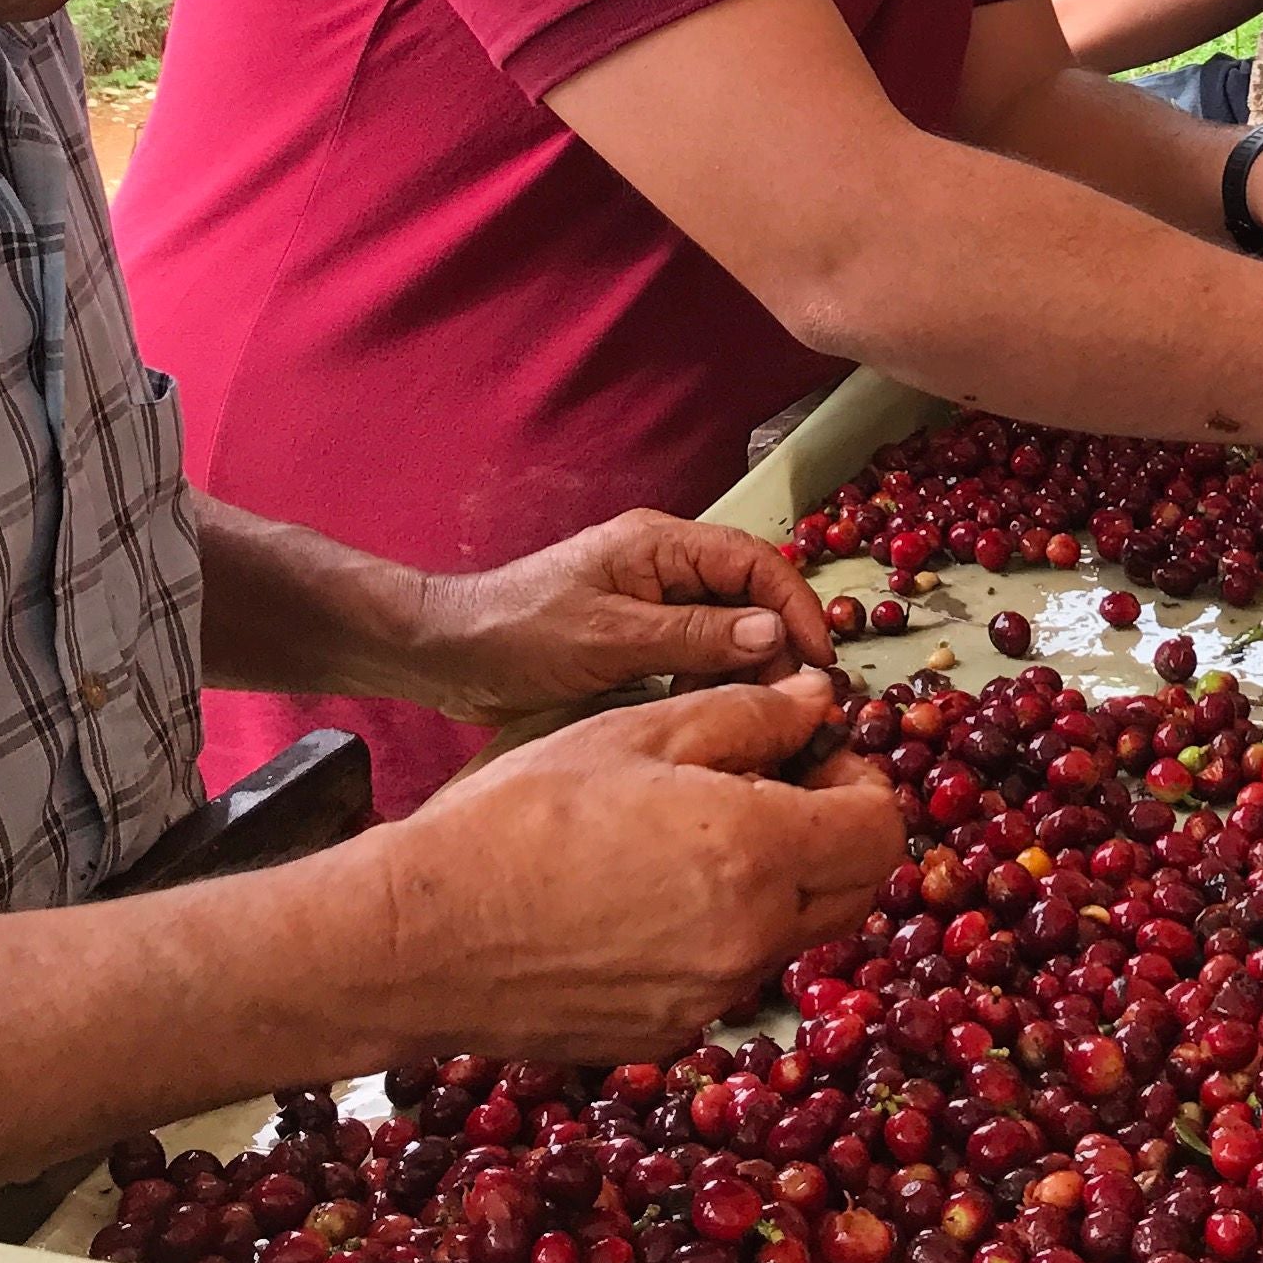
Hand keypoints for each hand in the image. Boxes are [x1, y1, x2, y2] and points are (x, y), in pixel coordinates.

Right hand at [366, 673, 903, 1060]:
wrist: (417, 939)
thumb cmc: (519, 817)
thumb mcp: (638, 732)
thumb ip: (748, 715)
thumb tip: (817, 703)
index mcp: (756, 856)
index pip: (880, 830)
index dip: (865, 782)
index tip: (822, 754)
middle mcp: (749, 941)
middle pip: (853, 890)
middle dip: (836, 832)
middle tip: (780, 786)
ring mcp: (709, 999)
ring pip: (793, 933)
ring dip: (780, 882)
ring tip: (702, 834)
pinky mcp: (665, 1034)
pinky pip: (729, 974)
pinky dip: (722, 931)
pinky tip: (651, 894)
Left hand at [415, 509, 833, 728]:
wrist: (442, 656)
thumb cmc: (519, 634)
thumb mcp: (612, 638)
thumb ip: (695, 636)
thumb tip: (775, 635)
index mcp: (662, 545)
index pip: (756, 562)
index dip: (796, 608)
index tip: (820, 662)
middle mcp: (665, 567)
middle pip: (748, 598)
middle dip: (775, 648)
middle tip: (789, 706)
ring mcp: (650, 603)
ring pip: (725, 632)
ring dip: (742, 672)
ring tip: (744, 717)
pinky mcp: (635, 640)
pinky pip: (694, 657)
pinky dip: (708, 685)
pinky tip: (702, 716)